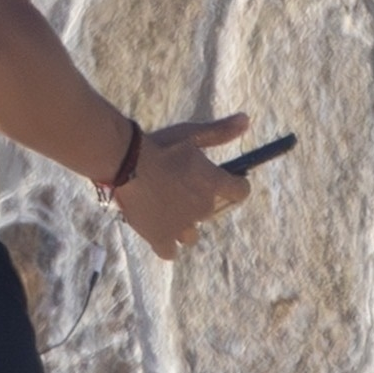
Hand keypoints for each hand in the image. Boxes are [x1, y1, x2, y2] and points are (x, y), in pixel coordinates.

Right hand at [108, 114, 252, 259]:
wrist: (126, 163)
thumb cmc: (159, 146)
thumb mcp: (191, 134)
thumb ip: (220, 132)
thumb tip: (247, 121)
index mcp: (213, 184)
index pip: (240, 191)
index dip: (235, 186)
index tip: (227, 181)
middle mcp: (202, 208)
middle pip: (209, 211)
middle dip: (197, 201)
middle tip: (178, 188)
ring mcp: (181, 226)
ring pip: (191, 235)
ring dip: (184, 225)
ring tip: (167, 211)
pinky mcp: (159, 238)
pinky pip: (170, 252)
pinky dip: (167, 245)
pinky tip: (158, 233)